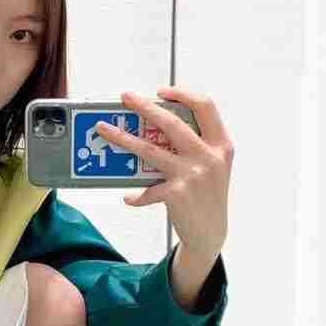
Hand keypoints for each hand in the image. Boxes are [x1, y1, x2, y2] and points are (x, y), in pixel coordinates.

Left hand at [96, 86, 232, 261]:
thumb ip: (197, 145)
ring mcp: (192, 175)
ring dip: (122, 138)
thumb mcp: (214, 166)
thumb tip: (157, 125)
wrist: (212, 234)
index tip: (161, 91)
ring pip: (149, 149)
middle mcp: (209, 157)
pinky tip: (128, 197)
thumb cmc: (208, 195)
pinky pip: (147, 190)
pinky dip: (136, 195)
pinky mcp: (176, 194)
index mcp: (221, 145)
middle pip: (172, 122)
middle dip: (145, 106)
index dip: (183, 94)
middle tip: (125, 97)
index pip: (205, 106)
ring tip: (104, 130)